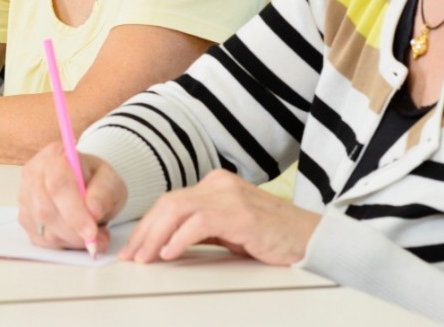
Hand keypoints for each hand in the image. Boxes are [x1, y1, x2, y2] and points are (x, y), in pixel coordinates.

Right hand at [19, 142, 125, 251]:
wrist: (87, 187)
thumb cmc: (97, 181)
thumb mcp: (111, 182)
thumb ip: (104, 193)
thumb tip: (92, 211)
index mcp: (55, 155)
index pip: (58, 185)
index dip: (74, 212)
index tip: (92, 232)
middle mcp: (34, 172)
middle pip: (45, 209)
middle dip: (73, 231)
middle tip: (96, 239)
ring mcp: (25, 195)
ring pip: (42, 227)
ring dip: (70, 239)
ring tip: (91, 235)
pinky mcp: (24, 216)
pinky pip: (40, 239)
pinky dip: (61, 244)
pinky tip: (76, 235)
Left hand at [120, 169, 319, 264]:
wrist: (312, 239)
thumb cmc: (273, 237)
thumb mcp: (229, 230)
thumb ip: (201, 229)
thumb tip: (165, 243)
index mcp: (215, 184)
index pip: (170, 202)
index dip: (147, 225)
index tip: (134, 248)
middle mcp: (218, 184)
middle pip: (168, 204)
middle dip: (144, 231)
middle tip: (130, 256)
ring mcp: (229, 196)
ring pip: (177, 210)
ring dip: (154, 236)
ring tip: (144, 258)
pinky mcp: (239, 213)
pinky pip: (199, 222)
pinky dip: (179, 238)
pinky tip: (169, 253)